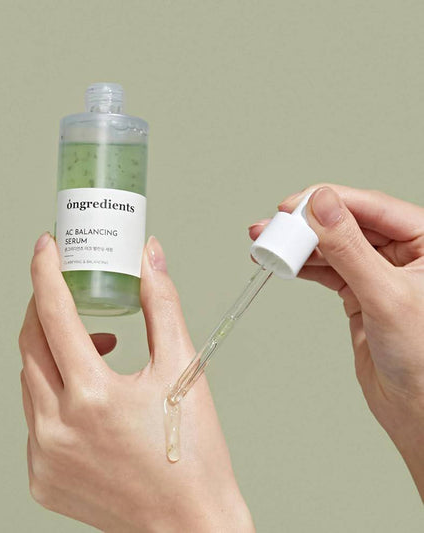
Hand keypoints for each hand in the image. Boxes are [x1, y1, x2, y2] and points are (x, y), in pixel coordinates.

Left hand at [19, 234, 253, 531]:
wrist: (188, 524)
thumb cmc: (192, 452)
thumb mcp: (182, 368)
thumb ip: (161, 304)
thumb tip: (149, 258)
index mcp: (93, 397)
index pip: (54, 313)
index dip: (46, 271)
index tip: (46, 246)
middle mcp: (56, 428)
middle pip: (30, 342)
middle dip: (45, 305)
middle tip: (68, 289)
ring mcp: (43, 456)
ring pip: (30, 377)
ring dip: (52, 349)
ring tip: (94, 345)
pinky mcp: (41, 476)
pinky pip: (34, 415)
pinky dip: (53, 390)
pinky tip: (86, 392)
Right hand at [249, 185, 423, 499]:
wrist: (416, 409)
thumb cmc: (422, 359)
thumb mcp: (385, 296)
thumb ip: (350, 249)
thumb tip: (321, 205)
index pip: (371, 207)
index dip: (328, 201)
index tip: (293, 205)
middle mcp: (403, 251)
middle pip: (346, 223)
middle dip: (305, 225)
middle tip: (273, 228)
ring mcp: (378, 271)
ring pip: (332, 246)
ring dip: (298, 246)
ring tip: (267, 246)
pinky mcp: (359, 291)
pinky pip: (326, 269)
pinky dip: (302, 266)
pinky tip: (283, 264)